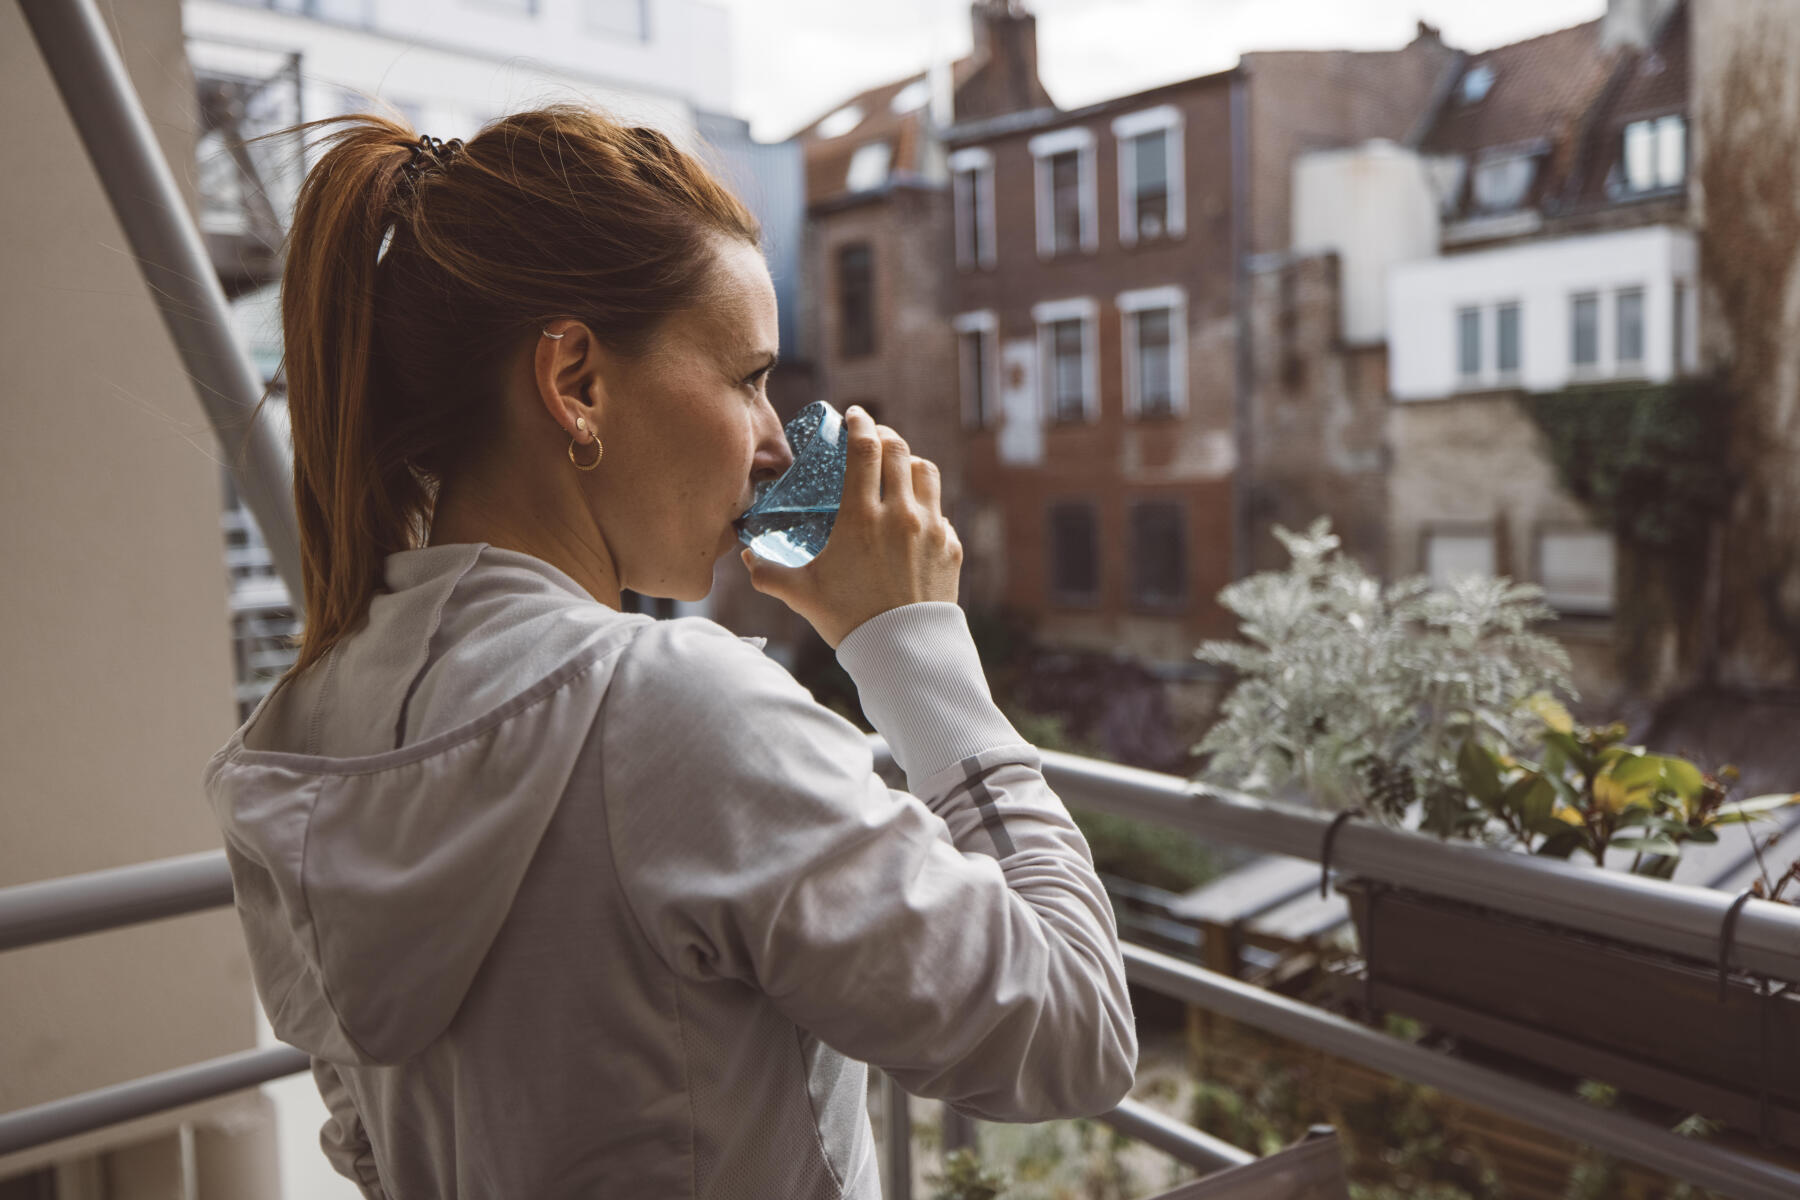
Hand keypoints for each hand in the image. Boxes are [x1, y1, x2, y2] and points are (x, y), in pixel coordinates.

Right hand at [741, 405, 961, 648]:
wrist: (904, 652)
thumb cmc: (848, 620)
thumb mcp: (801, 594)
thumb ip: (769, 573)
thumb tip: (747, 558)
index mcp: (861, 517)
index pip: (866, 449)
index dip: (861, 424)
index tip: (856, 415)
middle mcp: (900, 514)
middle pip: (899, 451)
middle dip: (885, 435)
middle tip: (873, 436)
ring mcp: (931, 529)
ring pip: (926, 472)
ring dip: (910, 462)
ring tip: (897, 467)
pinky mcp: (950, 548)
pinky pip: (941, 512)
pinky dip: (926, 505)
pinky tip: (914, 516)